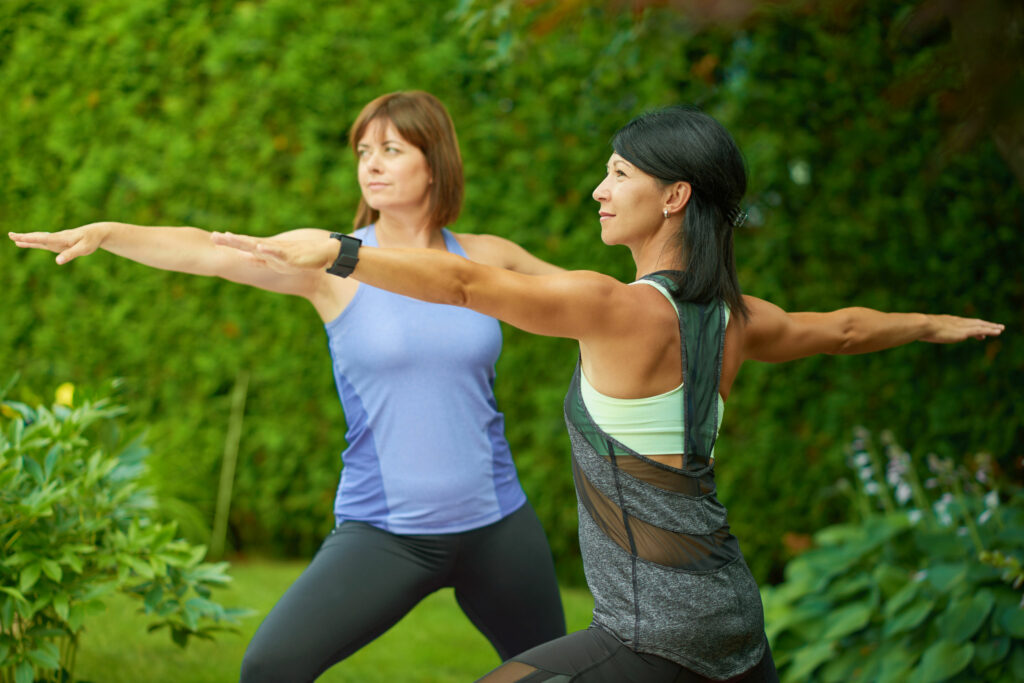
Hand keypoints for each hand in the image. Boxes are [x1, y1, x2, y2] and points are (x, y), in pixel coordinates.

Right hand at [9, 223, 110, 263]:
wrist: (96, 233)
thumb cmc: (91, 241)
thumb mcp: (84, 249)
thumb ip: (70, 254)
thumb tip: (57, 262)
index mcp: (63, 238)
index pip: (45, 239)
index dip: (32, 239)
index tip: (20, 239)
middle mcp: (57, 237)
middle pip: (39, 237)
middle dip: (25, 237)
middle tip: (10, 235)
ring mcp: (56, 240)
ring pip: (39, 239)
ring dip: (26, 239)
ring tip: (13, 238)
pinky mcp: (57, 242)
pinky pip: (43, 242)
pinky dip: (33, 242)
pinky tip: (25, 243)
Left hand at [210, 231, 335, 273]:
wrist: (324, 253)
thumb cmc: (302, 258)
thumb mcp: (276, 262)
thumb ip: (260, 259)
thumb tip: (243, 257)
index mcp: (267, 250)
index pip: (245, 244)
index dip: (230, 242)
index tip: (215, 237)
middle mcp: (271, 248)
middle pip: (247, 243)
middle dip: (230, 241)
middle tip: (213, 236)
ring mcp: (280, 251)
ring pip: (259, 246)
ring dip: (244, 242)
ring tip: (230, 238)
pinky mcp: (291, 256)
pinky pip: (277, 253)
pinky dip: (268, 250)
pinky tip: (259, 247)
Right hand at [921, 314, 1004, 342]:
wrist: (922, 325)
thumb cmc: (919, 328)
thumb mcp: (922, 330)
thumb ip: (923, 331)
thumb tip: (914, 332)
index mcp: (947, 321)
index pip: (963, 323)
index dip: (971, 325)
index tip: (976, 327)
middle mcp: (957, 321)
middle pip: (974, 322)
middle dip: (985, 324)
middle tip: (994, 326)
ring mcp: (961, 326)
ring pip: (981, 325)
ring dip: (991, 327)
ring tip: (1000, 329)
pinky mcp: (964, 331)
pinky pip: (981, 330)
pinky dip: (990, 330)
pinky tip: (998, 332)